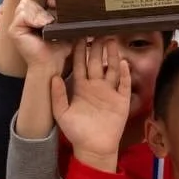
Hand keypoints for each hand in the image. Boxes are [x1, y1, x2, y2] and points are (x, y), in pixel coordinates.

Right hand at [10, 0, 67, 76]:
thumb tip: (68, 0)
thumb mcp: (63, 28)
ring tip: (46, 26)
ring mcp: (16, 25)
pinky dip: (35, 19)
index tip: (55, 6)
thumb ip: (62, 15)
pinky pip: (23, 14)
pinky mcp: (14, 30)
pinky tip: (42, 27)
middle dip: (43, 9)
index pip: (33, 0)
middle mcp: (21, 20)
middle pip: (29, 1)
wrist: (51, 64)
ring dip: (40, 14)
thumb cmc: (58, 50)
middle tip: (51, 22)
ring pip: (26, 5)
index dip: (45, 0)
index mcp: (31, 18)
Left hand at [50, 36, 130, 167]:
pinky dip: (125, 74)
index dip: (80, 51)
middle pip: (97, 62)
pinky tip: (124, 63)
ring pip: (112, 69)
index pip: (80, 64)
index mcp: (81, 87)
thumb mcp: (62, 113)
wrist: (93, 148)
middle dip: (97, 47)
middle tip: (97, 30)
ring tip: (112, 39)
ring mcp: (110, 92)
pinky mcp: (122, 101)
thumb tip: (54, 76)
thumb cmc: (76, 132)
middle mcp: (96, 86)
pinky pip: (124, 84)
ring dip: (112, 55)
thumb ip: (58, 95)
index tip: (79, 36)